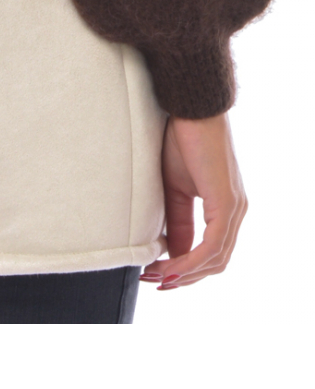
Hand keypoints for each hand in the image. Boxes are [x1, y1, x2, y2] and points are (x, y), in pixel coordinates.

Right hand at [140, 112, 247, 290]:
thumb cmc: (181, 139)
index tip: (154, 274)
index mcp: (225, 208)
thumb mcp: (174, 188)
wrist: (191, 108)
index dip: (184, 269)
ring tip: (156, 276)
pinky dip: (191, 261)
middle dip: (183, 278)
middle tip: (152, 281)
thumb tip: (172, 251)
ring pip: (216, 259)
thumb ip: (178, 221)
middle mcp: (236, 212)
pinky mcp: (227, 203)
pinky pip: (213, 245)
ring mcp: (234, 208)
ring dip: (184, 273)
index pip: (210, 253)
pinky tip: (171, 267)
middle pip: (215, 263)